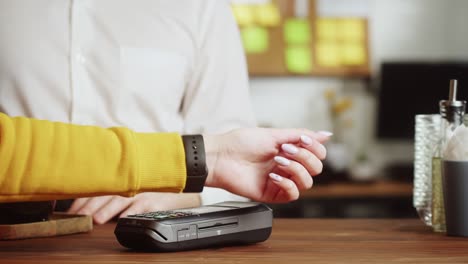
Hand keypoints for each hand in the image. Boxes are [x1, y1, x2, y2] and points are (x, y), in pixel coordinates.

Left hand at [67, 193, 200, 223]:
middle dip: (89, 206)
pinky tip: (121, 220)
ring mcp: (143, 192)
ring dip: (107, 209)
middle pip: (105, 194)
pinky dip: (130, 213)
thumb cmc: (153, 187)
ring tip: (96, 219)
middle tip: (77, 216)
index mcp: (122, 178)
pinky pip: (141, 207)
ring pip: (121, 200)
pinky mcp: (155, 201)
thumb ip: (114, 187)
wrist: (180, 187)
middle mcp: (131, 183)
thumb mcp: (133, 183)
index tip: (70, 209)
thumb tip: (87, 202)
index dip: (82, 197)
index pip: (97, 186)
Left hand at [204, 128, 330, 202]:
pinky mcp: (272, 194)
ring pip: (307, 182)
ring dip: (295, 169)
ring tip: (277, 162)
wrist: (221, 157)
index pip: (317, 154)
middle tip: (285, 150)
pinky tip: (273, 175)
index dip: (315, 148)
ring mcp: (281, 180)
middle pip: (316, 169)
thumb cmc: (241, 143)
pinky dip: (287, 183)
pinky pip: (292, 194)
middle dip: (304, 158)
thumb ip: (301, 135)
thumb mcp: (274, 134)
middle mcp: (288, 166)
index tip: (301, 140)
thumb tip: (326, 134)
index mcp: (289, 151)